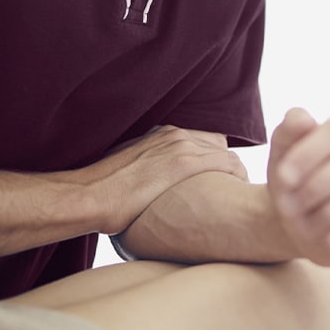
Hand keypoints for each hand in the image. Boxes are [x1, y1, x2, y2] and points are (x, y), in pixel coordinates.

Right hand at [78, 126, 246, 235]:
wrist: (88, 196)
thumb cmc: (101, 192)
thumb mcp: (126, 169)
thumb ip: (145, 169)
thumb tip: (149, 189)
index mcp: (160, 134)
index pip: (202, 140)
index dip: (213, 160)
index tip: (216, 180)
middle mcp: (174, 134)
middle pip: (217, 144)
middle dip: (225, 166)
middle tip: (229, 189)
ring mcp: (181, 145)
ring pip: (226, 154)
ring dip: (233, 173)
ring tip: (235, 195)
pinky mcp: (185, 162)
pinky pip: (229, 164)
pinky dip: (239, 176)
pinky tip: (240, 191)